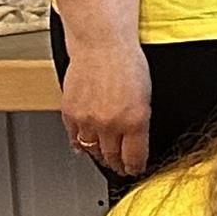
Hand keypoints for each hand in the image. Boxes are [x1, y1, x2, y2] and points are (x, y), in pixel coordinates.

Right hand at [62, 36, 153, 177]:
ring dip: (99, 156)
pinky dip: (79, 145)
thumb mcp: (147, 96)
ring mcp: (88, 120)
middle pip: (112, 156)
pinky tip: (83, 147)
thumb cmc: (127, 63)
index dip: (135, 167)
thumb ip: (140, 122)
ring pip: (92, 150)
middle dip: (118, 164)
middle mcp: (110, 123)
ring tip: (105, 158)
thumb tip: (136, 141)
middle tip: (121, 168)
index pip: (134, 157)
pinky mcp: (70, 113)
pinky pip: (74, 138)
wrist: (101, 45)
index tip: (136, 170)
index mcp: (135, 120)